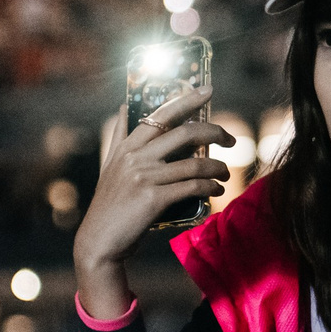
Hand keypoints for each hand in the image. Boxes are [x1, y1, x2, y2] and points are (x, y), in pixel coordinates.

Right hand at [72, 90, 231, 306]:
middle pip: (185, 134)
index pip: (162, 115)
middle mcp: (135, 157)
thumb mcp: (110, 166)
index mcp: (127, 146)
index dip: (188, 100)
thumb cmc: (110, 205)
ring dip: (218, 168)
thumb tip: (124, 106)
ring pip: (195, 164)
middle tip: (231, 140)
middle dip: (215, 132)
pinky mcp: (152, 199)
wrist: (99, 242)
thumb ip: (119, 137)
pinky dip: (210, 188)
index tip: (209, 89)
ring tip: (225, 175)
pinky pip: (192, 187)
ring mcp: (144, 177)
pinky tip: (217, 191)